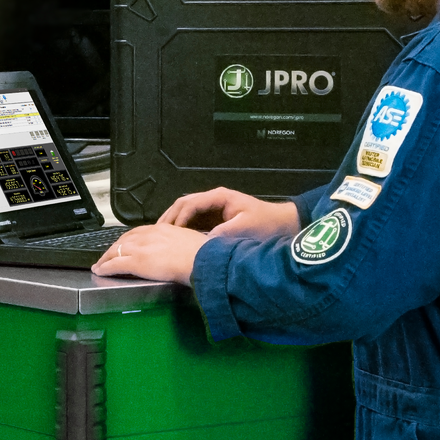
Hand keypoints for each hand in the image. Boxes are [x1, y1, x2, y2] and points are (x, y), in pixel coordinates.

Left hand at [91, 223, 207, 284]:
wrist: (203, 260)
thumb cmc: (204, 254)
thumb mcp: (193, 241)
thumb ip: (184, 244)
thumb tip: (187, 251)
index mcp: (164, 229)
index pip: (140, 232)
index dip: (130, 239)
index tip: (126, 245)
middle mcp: (150, 235)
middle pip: (125, 239)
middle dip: (114, 247)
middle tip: (108, 255)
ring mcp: (142, 248)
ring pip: (116, 250)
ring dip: (106, 258)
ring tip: (100, 265)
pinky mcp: (137, 261)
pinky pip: (115, 264)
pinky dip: (105, 268)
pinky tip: (99, 271)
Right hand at [158, 187, 299, 240]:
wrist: (283, 225)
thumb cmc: (266, 224)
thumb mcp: (244, 228)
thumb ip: (223, 233)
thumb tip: (203, 242)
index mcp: (219, 197)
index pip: (190, 203)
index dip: (178, 218)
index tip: (169, 233)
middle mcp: (213, 200)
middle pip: (183, 204)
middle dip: (169, 218)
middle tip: (156, 234)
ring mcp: (214, 209)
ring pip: (186, 212)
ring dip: (174, 223)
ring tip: (161, 238)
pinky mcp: (216, 219)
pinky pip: (194, 221)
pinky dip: (183, 229)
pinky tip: (176, 241)